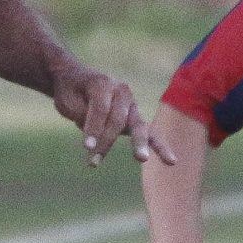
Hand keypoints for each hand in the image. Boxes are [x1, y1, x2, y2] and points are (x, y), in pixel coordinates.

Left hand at [53, 64, 169, 167]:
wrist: (77, 81)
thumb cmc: (72, 92)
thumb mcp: (70, 102)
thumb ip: (85, 116)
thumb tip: (96, 137)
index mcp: (103, 83)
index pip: (101, 108)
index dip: (94, 127)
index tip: (86, 147)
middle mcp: (122, 91)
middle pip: (118, 118)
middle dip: (108, 139)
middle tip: (97, 156)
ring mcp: (132, 105)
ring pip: (139, 126)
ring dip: (139, 144)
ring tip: (141, 158)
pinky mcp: (136, 119)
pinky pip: (150, 133)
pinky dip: (160, 147)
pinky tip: (172, 161)